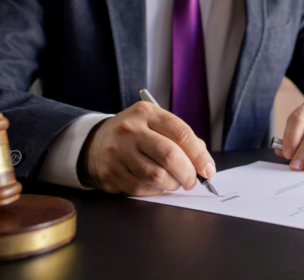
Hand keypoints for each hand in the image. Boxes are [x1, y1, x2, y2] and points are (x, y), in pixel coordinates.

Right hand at [77, 102, 215, 195]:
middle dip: (188, 173)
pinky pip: (142, 187)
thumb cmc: (135, 135)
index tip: (208, 169)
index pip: (181, 133)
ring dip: (173, 184)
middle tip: (192, 181)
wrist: (95, 143)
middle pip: (170, 155)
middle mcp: (131, 129)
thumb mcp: (155, 125)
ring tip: (176, 184)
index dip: (199, 155)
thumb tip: (203, 162)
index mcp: (147, 113)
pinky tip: (158, 186)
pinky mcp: (111, 172)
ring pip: (156, 175)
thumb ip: (180, 139)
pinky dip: (156, 190)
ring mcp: (118, 151)